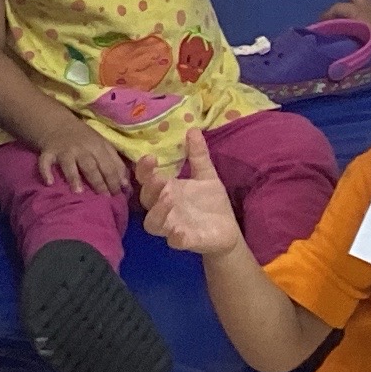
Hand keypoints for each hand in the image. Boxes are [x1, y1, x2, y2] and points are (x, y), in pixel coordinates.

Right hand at [25, 106, 131, 195]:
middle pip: (91, 166)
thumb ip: (116, 164)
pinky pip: (45, 162)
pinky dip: (45, 171)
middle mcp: (81, 149)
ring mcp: (64, 151)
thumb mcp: (103, 146)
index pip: (108, 165)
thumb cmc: (85, 139)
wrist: (59, 124)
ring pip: (70, 165)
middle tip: (104, 197)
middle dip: (98, 182)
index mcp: (98, 146)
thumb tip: (126, 186)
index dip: (114, 180)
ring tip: (78, 192)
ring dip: (74, 177)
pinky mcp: (48, 153)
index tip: (118, 195)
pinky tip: (49, 182)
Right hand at [142, 133, 243, 258]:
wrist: (227, 231)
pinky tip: (181, 232)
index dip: (143, 170)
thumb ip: (198, 155)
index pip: (147, 179)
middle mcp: (165, 209)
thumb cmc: (211, 203)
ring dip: (157, 211)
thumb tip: (193, 129)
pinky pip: (174, 242)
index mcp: (167, 190)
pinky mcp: (185, 242)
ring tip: (168, 198)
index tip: (150, 157)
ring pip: (152, 224)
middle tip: (160, 178)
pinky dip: (175, 238)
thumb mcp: (206, 175)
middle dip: (150, 189)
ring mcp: (172, 226)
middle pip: (145, 201)